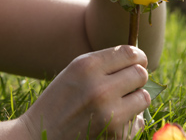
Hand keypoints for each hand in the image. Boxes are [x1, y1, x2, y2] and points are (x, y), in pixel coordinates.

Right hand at [20, 45, 149, 139]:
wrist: (41, 134)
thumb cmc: (60, 99)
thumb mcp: (75, 71)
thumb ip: (105, 62)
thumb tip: (140, 61)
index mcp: (87, 67)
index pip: (130, 53)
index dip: (138, 57)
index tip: (136, 61)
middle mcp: (100, 89)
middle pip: (141, 74)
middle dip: (137, 77)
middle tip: (127, 82)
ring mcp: (110, 114)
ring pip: (144, 97)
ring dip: (136, 98)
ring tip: (119, 101)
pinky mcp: (117, 135)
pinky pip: (139, 120)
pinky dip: (130, 119)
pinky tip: (112, 119)